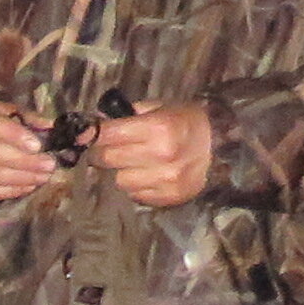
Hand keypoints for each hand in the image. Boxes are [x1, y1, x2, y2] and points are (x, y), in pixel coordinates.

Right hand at [0, 98, 63, 203]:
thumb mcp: (0, 110)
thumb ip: (25, 117)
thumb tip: (51, 126)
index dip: (15, 137)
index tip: (38, 146)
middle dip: (25, 162)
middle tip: (49, 165)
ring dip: (21, 179)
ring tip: (43, 177)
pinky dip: (9, 190)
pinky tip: (27, 186)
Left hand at [85, 101, 215, 208]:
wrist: (222, 145)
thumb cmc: (186, 121)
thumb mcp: (160, 107)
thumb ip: (127, 116)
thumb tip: (93, 124)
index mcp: (158, 127)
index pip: (109, 135)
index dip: (91, 135)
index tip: (82, 136)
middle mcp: (161, 155)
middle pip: (109, 159)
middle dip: (102, 153)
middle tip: (105, 149)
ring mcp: (166, 179)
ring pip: (119, 181)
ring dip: (120, 172)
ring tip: (132, 163)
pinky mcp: (170, 197)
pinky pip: (136, 195)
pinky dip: (136, 186)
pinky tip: (147, 175)